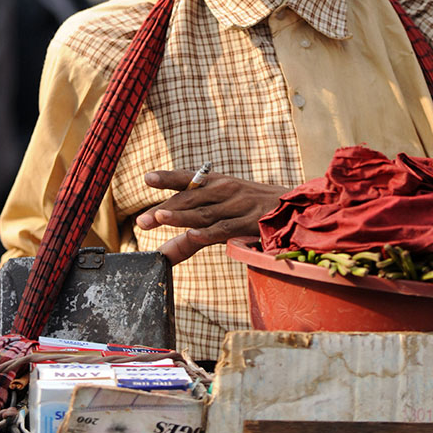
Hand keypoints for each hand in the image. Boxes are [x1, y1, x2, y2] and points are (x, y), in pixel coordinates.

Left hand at [135, 168, 286, 265]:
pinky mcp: (247, 223)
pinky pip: (224, 228)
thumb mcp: (220, 215)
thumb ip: (189, 237)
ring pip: (203, 212)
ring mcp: (235, 205)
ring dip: (181, 216)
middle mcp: (223, 190)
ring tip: (160, 218)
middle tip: (142, 221)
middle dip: (164, 209)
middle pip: (189, 198)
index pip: (187, 178)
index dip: (167, 178)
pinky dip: (207, 232)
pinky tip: (192, 235)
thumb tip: (161, 255)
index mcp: (215, 182)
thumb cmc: (248, 211)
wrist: (290, 209)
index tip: (147, 178)